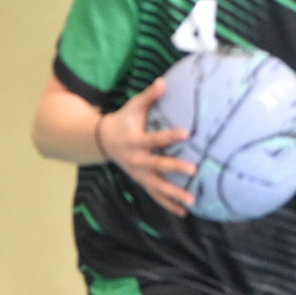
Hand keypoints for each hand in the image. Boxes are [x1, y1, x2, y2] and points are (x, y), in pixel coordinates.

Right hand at [98, 78, 196, 217]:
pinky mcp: (141, 182)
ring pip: (157, 187)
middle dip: (174, 169)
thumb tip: (163, 81)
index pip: (155, 139)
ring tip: (191, 201)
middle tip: (193, 171)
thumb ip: (149, 97)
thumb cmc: (123, 121)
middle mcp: (137, 160)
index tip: (186, 133)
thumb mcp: (133, 107)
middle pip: (157, 166)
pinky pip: (155, 195)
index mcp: (135, 141)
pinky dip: (168, 205)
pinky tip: (183, 212)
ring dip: (173, 195)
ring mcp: (138, 174)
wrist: (102, 141)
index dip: (170, 137)